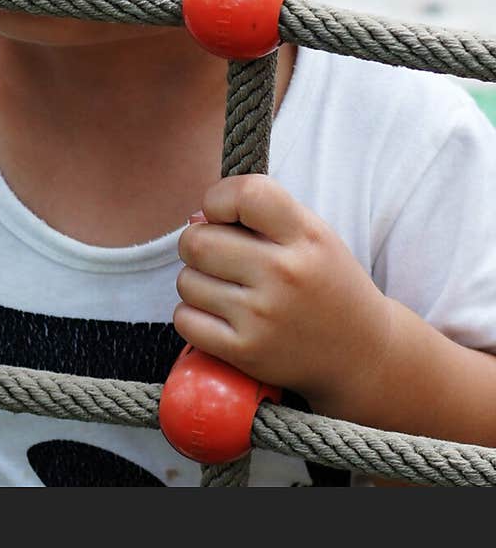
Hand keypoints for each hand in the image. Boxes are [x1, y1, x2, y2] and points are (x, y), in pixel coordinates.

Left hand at [174, 174, 394, 416]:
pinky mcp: (247, 352)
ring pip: (186, 280)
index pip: (245, 194)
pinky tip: (220, 314)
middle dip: (198, 241)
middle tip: (218, 253)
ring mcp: (263, 317)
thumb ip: (260, 214)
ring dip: (197, 280)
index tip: (223, 213)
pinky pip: (185, 319)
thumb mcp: (312, 234)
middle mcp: (284, 274)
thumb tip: (194, 218)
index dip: (218, 197)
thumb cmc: (325, 283)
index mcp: (306, 237)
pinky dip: (193, 315)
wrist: (361, 353)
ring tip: (227, 286)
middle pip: (198, 241)